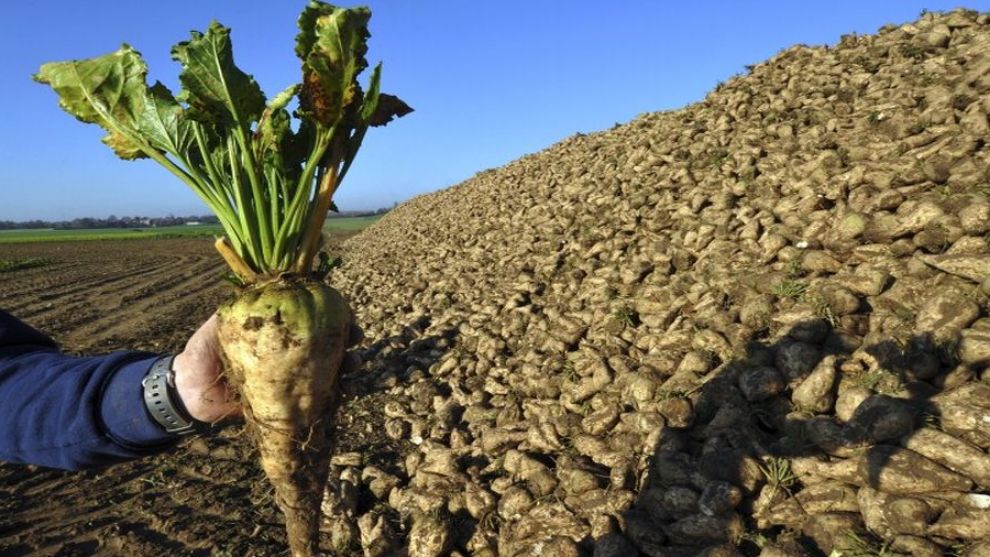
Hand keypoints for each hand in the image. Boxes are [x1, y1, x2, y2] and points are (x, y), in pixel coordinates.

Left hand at [172, 314, 363, 424]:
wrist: (186, 393)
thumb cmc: (201, 352)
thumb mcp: (220, 324)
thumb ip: (240, 308)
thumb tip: (265, 286)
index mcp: (275, 328)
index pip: (311, 314)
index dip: (333, 311)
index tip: (345, 312)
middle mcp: (287, 350)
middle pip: (327, 341)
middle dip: (347, 338)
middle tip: (356, 339)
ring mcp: (290, 376)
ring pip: (329, 369)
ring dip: (347, 366)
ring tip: (354, 366)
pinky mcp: (287, 402)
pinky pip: (315, 399)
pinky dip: (334, 396)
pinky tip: (345, 392)